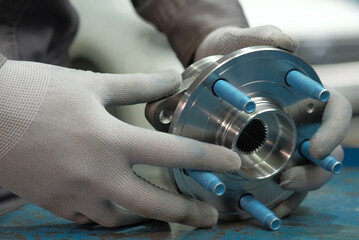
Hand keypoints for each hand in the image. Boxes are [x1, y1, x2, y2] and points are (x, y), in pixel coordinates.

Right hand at [0, 60, 240, 227]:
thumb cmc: (37, 94)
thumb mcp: (92, 84)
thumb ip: (138, 85)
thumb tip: (172, 79)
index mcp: (110, 140)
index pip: (173, 154)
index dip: (209, 158)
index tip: (232, 163)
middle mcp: (98, 174)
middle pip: (154, 205)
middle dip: (187, 214)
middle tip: (209, 218)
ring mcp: (76, 195)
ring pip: (121, 218)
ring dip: (145, 217)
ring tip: (161, 213)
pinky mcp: (57, 205)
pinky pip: (91, 217)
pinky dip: (108, 213)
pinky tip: (113, 202)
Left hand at [194, 25, 351, 216]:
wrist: (208, 62)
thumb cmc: (232, 49)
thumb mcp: (244, 38)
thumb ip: (266, 36)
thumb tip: (290, 44)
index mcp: (304, 96)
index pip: (335, 114)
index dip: (334, 133)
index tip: (314, 148)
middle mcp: (298, 121)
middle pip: (324, 153)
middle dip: (314, 173)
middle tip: (287, 179)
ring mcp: (282, 139)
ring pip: (303, 171)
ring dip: (296, 190)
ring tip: (274, 199)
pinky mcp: (262, 153)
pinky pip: (274, 178)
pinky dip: (272, 196)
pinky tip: (261, 208)